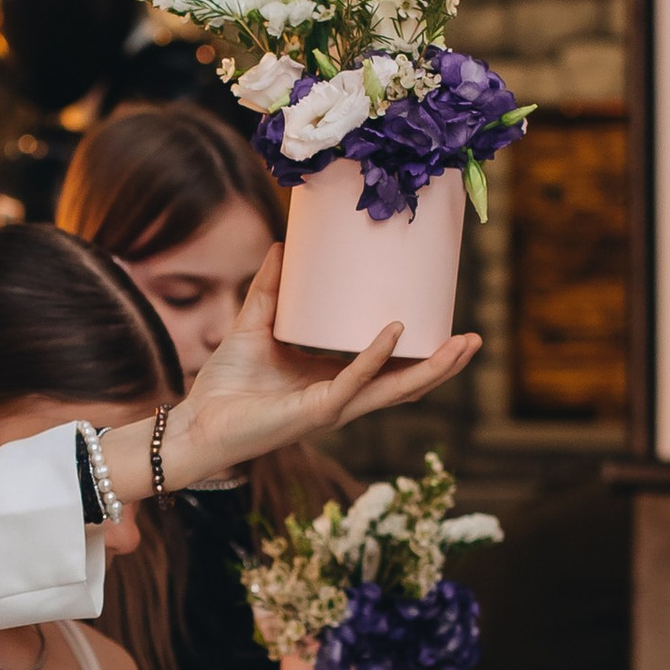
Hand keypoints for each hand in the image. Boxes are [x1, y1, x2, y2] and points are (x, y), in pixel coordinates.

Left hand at [156, 252, 482, 480]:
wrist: (195, 425)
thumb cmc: (224, 385)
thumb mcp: (254, 323)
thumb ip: (271, 288)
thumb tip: (283, 245)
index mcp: (333, 381)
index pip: (387, 369)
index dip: (419, 351)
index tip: (444, 322)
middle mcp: (341, 398)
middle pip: (405, 383)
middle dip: (443, 365)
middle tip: (474, 340)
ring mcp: (333, 408)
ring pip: (395, 390)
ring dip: (431, 369)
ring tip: (462, 346)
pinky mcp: (316, 412)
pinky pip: (354, 382)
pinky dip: (376, 357)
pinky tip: (396, 334)